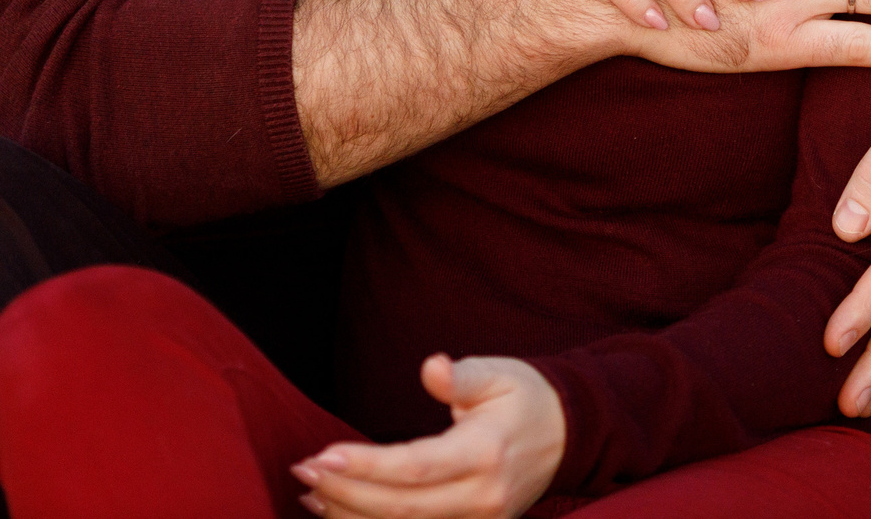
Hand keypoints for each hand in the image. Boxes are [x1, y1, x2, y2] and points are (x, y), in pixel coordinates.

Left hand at [291, 355, 563, 518]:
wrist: (568, 435)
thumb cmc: (525, 397)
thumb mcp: (499, 373)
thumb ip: (463, 376)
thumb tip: (433, 367)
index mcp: (486, 453)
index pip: (416, 467)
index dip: (367, 466)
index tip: (322, 456)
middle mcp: (483, 497)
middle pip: (402, 507)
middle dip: (345, 493)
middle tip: (302, 471)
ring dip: (352, 516)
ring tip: (310, 496)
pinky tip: (343, 514)